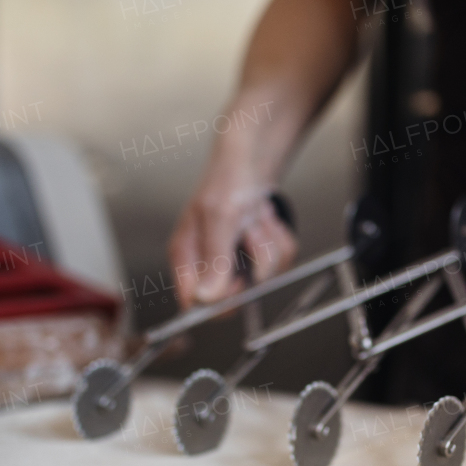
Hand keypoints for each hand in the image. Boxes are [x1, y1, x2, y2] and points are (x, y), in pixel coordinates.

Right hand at [168, 161, 296, 308]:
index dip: (219, 300)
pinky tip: (266, 220)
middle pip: (237, 295)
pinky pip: (280, 263)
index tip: (239, 279)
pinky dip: (279, 239)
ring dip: (268, 244)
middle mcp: (207, 264)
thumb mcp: (221, 217)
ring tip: (255, 218)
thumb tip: (205, 298)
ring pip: (265, 277)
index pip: (194, 303)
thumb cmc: (228, 181)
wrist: (253, 161)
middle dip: (253, 262)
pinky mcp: (257, 258)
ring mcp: (235, 263)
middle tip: (248, 231)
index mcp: (185, 256)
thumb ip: (215, 259)